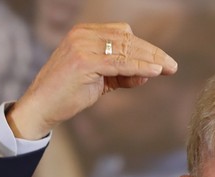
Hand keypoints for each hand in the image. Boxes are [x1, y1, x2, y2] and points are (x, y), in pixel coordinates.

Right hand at [8, 22, 177, 139]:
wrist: (42, 106)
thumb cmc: (69, 94)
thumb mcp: (101, 81)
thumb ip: (122, 75)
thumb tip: (148, 73)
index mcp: (85, 32)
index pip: (123, 34)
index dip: (146, 48)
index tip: (163, 61)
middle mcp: (83, 34)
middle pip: (128, 39)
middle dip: (153, 53)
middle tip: (172, 66)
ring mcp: (82, 45)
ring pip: (126, 50)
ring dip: (150, 60)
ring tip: (168, 69)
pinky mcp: (84, 60)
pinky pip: (120, 63)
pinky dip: (139, 67)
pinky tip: (155, 72)